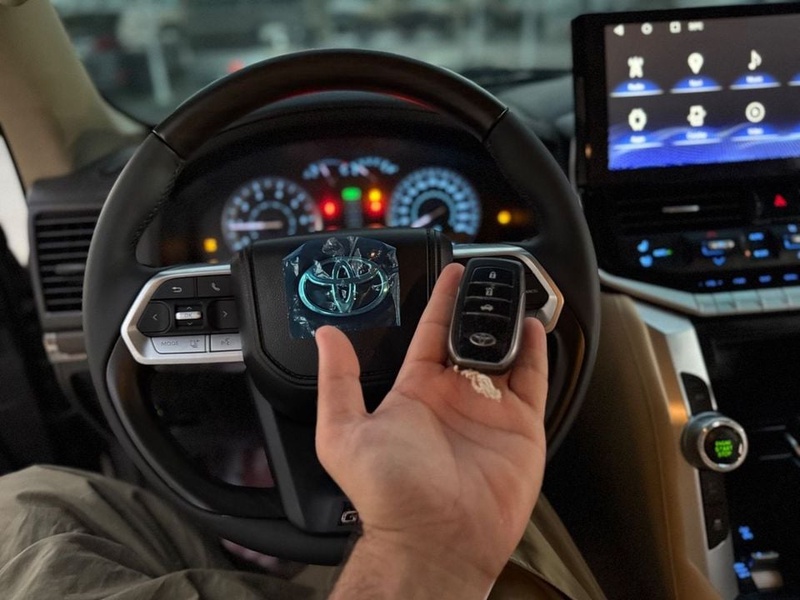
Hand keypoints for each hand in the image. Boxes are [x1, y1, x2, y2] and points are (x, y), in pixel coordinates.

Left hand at [315, 262, 547, 598]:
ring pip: (505, 352)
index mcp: (416, 391)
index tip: (453, 273)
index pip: (431, 332)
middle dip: (480, 306)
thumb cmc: (388, 495)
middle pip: (471, 337)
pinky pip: (532, 380)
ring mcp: (489, 410)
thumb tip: (325, 337)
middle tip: (490, 276)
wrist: (435, 540)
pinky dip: (537, 352)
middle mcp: (454, 396)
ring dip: (509, 322)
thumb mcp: (344, 431)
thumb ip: (337, 381)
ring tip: (514, 291)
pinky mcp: (520, 426)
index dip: (443, 301)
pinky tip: (535, 327)